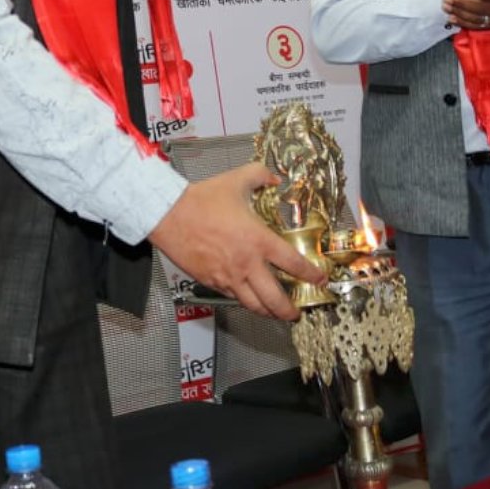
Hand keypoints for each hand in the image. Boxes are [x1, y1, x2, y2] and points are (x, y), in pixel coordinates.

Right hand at [148, 162, 324, 320]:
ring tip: (275, 313)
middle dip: (289, 310)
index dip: (310, 275)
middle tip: (297, 312)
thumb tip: (275, 178)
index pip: (293, 264)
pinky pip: (232, 298)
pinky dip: (244, 302)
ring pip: (253, 305)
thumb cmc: (202, 199)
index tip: (319, 279)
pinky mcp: (211, 282)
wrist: (169, 214)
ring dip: (268, 312)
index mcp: (258, 240)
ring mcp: (228, 277)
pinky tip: (248, 298)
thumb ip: (261, 175)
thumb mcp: (238, 179)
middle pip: (275, 299)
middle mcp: (247, 264)